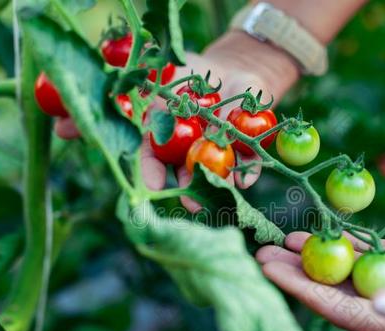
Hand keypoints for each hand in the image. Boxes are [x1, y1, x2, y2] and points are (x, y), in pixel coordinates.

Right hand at [140, 31, 298, 211]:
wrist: (226, 70)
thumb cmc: (186, 74)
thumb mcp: (163, 78)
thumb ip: (151, 90)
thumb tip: (135, 91)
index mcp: (167, 138)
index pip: (153, 159)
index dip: (151, 173)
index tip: (152, 187)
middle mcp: (191, 151)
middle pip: (188, 175)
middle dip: (190, 193)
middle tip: (191, 206)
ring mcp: (218, 149)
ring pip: (219, 172)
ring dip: (220, 185)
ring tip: (221, 193)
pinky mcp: (246, 144)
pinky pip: (249, 160)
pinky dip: (249, 171)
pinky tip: (247, 181)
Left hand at [256, 231, 384, 330]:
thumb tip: (375, 303)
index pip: (341, 311)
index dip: (302, 290)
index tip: (268, 269)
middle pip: (341, 291)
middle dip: (302, 272)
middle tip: (265, 249)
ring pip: (360, 270)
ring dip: (326, 254)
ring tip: (291, 236)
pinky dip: (363, 241)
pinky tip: (340, 229)